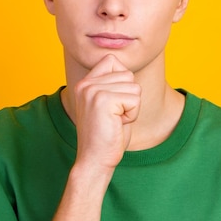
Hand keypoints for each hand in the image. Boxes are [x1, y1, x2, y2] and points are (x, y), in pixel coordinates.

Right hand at [73, 54, 140, 172]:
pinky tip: (117, 124)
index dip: (122, 81)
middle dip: (129, 97)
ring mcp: (93, 90)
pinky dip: (132, 114)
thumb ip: (114, 85)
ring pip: (134, 86)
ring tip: (115, 120)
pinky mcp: (103, 99)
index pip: (111, 60)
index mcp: (85, 83)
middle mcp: (86, 83)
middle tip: (114, 116)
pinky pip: (135, 99)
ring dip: (131, 107)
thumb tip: (128, 71)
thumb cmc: (107, 135)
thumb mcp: (109, 104)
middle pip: (128, 74)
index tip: (113, 104)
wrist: (95, 160)